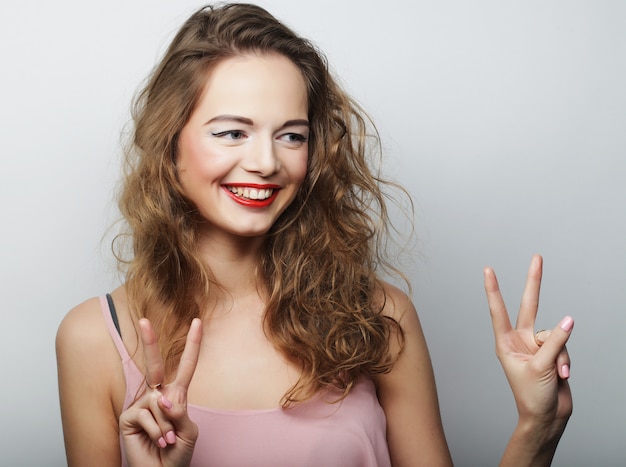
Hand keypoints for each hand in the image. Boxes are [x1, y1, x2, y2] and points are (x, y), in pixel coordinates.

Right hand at [119, 318, 201, 466]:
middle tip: (144, 320)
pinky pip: (146, 415)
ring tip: (167, 442)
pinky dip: (157, 431)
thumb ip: (181, 413)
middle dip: (150, 342)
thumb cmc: (177, 454)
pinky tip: (157, 442)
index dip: (192, 345)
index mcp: (176, 396)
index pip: (185, 366)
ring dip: (167, 427)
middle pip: (155, 365)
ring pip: (158, 403)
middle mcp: (157, 396)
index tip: (197, 322)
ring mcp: (141, 405)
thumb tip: (163, 397)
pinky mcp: (128, 417)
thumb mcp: (188, 432)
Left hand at [484, 255, 573, 437]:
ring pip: (556, 334)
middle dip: (534, 282)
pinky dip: (566, 360)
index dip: (494, 289)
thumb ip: (555, 342)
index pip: (498, 310)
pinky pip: (564, 346)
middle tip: (537, 257)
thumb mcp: (541, 367)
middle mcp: (520, 339)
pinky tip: (563, 375)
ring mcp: (536, 345)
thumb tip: (568, 321)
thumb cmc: (532, 396)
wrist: (547, 417)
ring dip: (560, 354)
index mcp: (505, 342)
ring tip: (556, 373)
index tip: (488, 270)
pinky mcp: (552, 352)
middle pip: (529, 305)